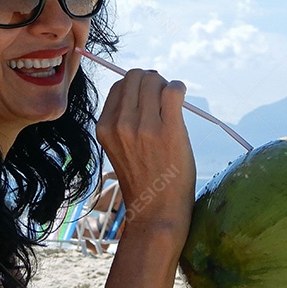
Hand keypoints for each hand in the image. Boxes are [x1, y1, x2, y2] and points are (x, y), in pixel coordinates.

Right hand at [96, 69, 195, 238]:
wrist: (156, 211)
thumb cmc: (142, 179)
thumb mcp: (119, 147)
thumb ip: (124, 119)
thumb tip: (145, 84)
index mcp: (105, 127)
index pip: (119, 86)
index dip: (136, 86)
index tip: (149, 98)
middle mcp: (121, 124)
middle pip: (136, 77)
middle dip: (152, 81)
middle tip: (163, 98)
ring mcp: (145, 127)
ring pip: (154, 81)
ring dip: (166, 85)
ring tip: (173, 103)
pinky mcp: (169, 130)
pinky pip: (174, 90)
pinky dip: (179, 88)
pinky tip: (182, 98)